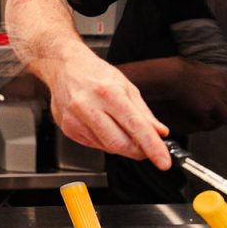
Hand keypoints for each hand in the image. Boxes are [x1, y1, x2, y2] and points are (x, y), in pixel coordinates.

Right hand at [45, 46, 171, 168]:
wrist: (63, 66)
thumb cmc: (94, 73)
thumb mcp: (125, 86)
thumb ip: (143, 112)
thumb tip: (159, 132)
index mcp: (107, 92)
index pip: (135, 126)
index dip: (152, 147)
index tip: (163, 161)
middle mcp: (88, 106)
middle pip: (119, 144)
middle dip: (138, 151)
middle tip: (147, 149)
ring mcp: (74, 119)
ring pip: (106, 147)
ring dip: (121, 146)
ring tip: (121, 130)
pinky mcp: (67, 128)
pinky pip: (93, 145)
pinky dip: (105, 142)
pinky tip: (104, 128)